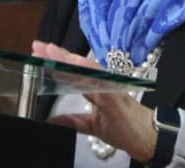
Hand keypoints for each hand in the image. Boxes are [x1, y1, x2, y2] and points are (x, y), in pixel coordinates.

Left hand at [31, 40, 157, 162]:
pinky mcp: (116, 94)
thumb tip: (50, 120)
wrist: (146, 138)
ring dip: (68, 60)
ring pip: (85, 69)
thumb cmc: (123, 128)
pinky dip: (89, 70)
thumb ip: (72, 120)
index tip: (37, 55)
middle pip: (75, 67)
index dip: (55, 63)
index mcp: (94, 88)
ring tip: (51, 51)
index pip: (71, 73)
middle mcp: (100, 83)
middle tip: (37, 46)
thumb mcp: (91, 126)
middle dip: (56, 56)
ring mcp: (108, 86)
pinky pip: (101, 79)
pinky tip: (76, 62)